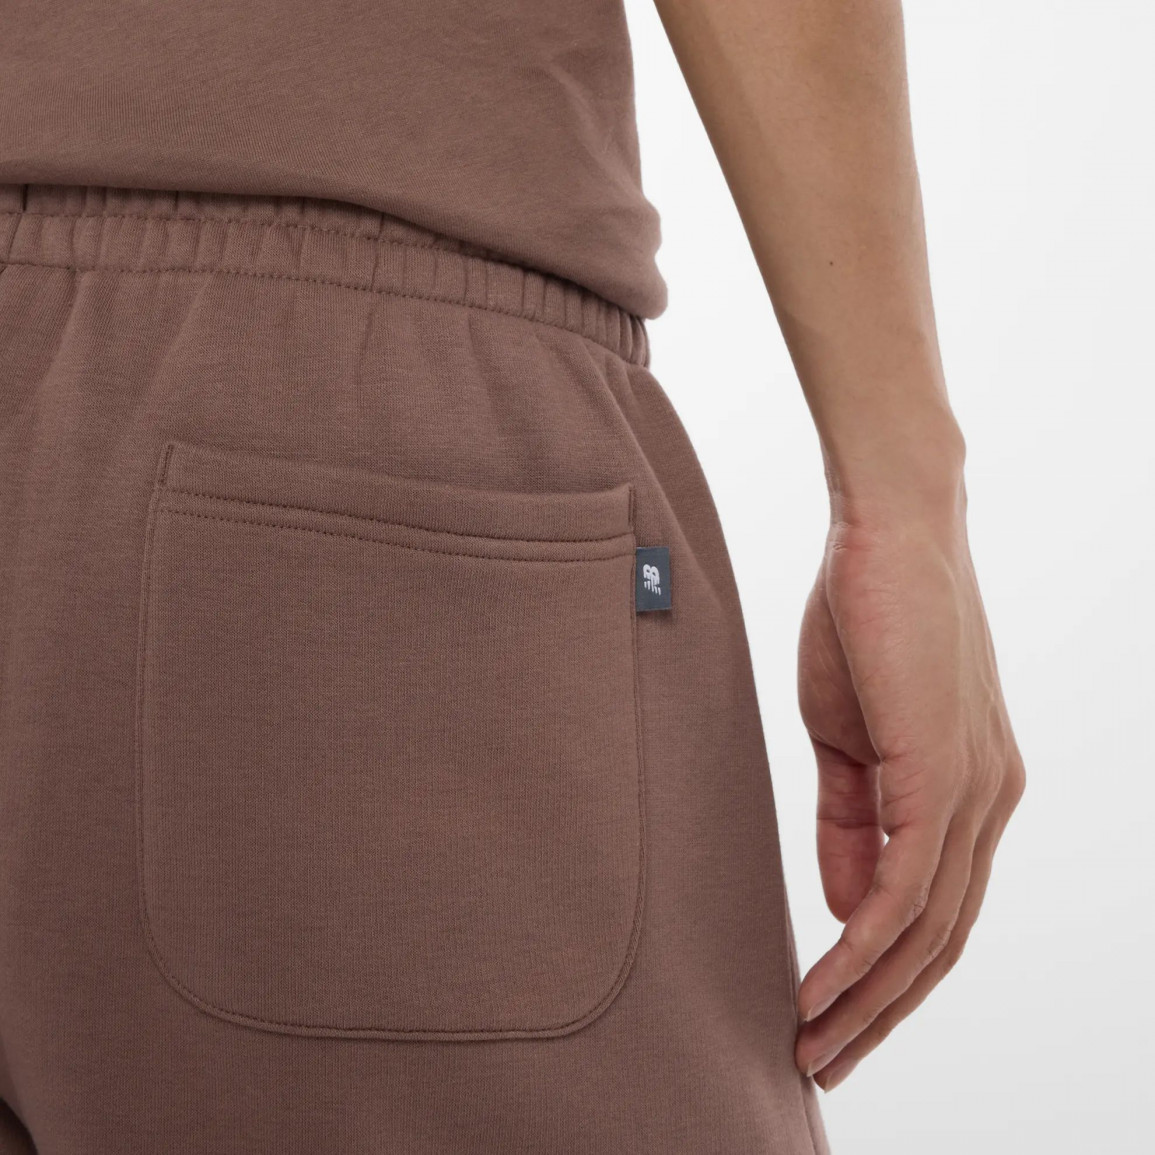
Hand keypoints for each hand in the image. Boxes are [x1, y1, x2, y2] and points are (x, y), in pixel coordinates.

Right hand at [794, 494, 1023, 1090]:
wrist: (887, 531)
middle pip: (941, 942)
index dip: (886, 977)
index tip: (833, 1017)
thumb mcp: (846, 741)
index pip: (934, 910)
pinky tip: (827, 983)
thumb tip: (848, 908)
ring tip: (814, 1043)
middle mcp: (988, 803)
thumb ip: (851, 823)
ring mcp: (973, 791)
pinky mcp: (944, 774)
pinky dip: (866, 946)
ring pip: (929, 930)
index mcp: (967, 791)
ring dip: (870, 997)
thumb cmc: (865, 621)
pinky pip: (908, 886)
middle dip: (881, 1013)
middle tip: (825, 1063)